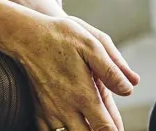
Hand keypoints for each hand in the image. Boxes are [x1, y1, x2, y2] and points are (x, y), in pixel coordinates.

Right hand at [6, 14, 139, 130]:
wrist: (26, 35)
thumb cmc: (61, 37)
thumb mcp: (92, 44)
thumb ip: (112, 69)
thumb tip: (129, 89)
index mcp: (83, 95)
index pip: (104, 129)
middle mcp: (66, 108)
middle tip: (108, 128)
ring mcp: (50, 113)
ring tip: (92, 124)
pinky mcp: (38, 111)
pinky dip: (61, 130)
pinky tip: (70, 124)